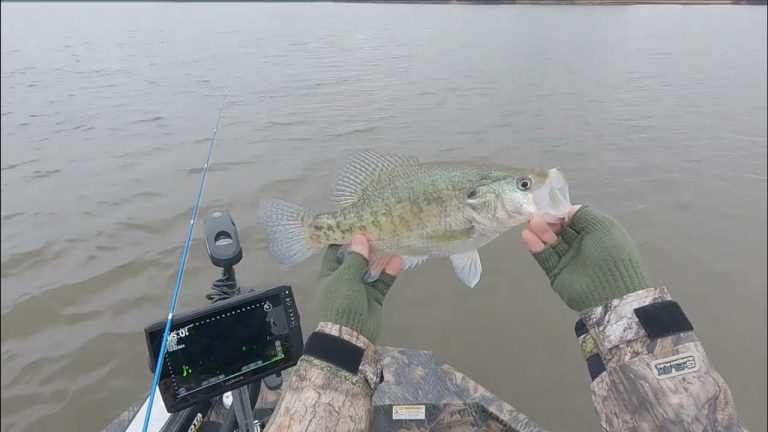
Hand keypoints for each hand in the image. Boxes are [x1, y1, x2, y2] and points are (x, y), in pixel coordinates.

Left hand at [317, 235, 402, 343]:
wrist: (351, 334)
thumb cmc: (341, 302)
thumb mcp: (346, 277)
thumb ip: (356, 257)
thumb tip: (360, 236)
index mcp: (330, 273)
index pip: (335, 251)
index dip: (344, 238)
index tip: (355, 222)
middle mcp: (344, 278)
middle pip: (356, 258)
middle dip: (366, 245)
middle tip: (378, 228)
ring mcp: (360, 287)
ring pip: (371, 269)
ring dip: (380, 257)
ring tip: (390, 241)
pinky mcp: (373, 296)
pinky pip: (382, 281)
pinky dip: (389, 272)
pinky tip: (397, 260)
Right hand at [522, 205, 652, 312]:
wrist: (611, 291)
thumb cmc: (611, 254)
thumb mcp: (604, 226)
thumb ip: (584, 214)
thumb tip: (568, 211)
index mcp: (596, 235)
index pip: (575, 221)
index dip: (563, 213)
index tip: (551, 207)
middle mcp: (582, 246)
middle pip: (561, 230)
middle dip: (550, 221)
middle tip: (538, 215)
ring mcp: (569, 260)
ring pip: (552, 243)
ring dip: (542, 232)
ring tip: (532, 223)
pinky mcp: (558, 273)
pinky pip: (546, 257)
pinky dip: (536, 247)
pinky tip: (528, 236)